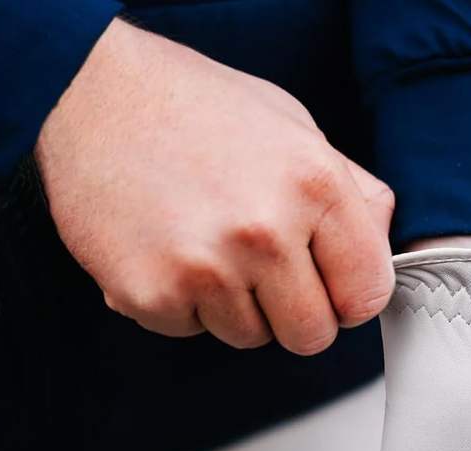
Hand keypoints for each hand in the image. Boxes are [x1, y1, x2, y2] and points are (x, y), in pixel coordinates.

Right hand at [35, 18, 394, 352]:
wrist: (86, 93)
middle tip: (263, 270)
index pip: (368, 294)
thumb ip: (352, 192)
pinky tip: (170, 251)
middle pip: (312, 335)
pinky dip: (183, 305)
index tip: (331, 286)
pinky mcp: (150, 294)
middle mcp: (263, 231)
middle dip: (295, 312)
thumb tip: (383, 248)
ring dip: (236, 306)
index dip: (350, 296)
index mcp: (314, 185)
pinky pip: (192, 332)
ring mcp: (205, 268)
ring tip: (207, 244)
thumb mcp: (295, 128)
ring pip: (251, 338)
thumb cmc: (196, 109)